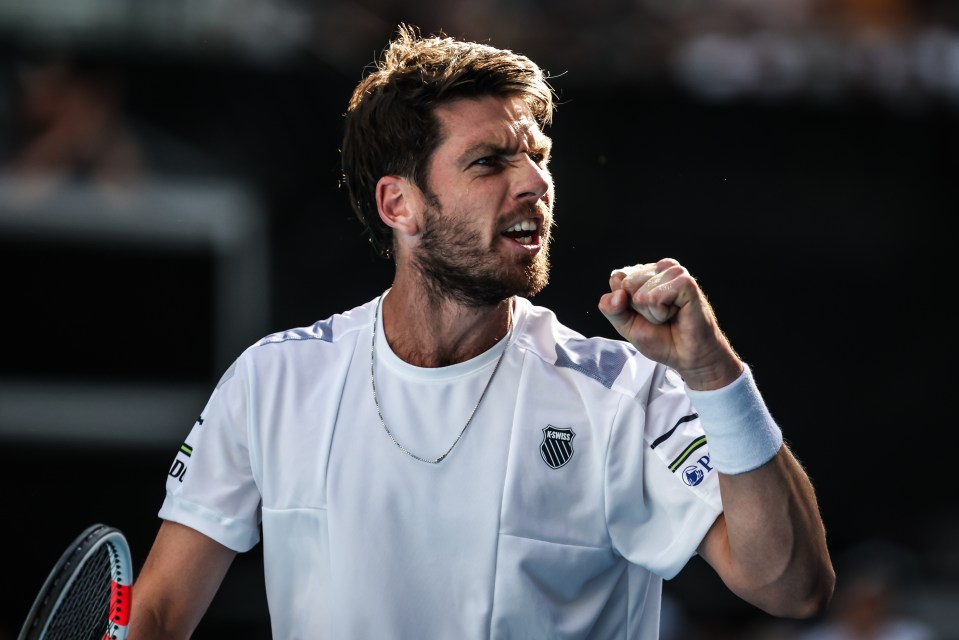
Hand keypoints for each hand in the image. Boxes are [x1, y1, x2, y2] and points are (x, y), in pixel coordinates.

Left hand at [597, 258, 741, 389]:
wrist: (687, 356)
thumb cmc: (662, 338)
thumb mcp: (626, 324)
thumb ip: (611, 308)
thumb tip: (617, 293)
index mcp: (646, 273)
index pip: (617, 279)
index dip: (625, 304)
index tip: (645, 314)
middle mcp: (660, 269)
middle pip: (627, 284)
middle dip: (639, 309)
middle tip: (660, 316)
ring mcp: (674, 273)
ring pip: (641, 292)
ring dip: (652, 313)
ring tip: (669, 316)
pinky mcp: (686, 282)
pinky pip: (655, 297)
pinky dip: (661, 312)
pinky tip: (677, 313)